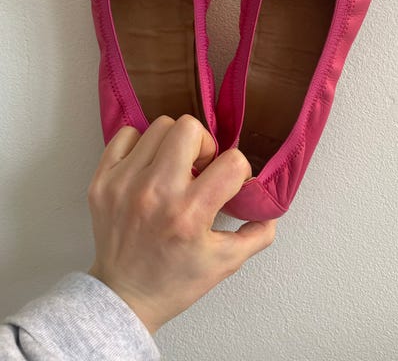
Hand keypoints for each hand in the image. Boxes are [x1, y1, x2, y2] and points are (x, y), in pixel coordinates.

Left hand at [87, 115, 276, 332]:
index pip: (232, 163)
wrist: (124, 297)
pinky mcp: (102, 181)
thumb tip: (270, 210)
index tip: (228, 183)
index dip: (239, 170)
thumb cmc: (175, 281)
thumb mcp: (226, 264)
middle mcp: (156, 193)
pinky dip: (140, 145)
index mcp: (190, 215)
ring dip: (173, 144)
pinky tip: (146, 167)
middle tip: (199, 168)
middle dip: (204, 145)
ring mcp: (124, 183)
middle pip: (189, 128)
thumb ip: (257, 235)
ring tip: (173, 168)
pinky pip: (125, 134)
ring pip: (160, 126)